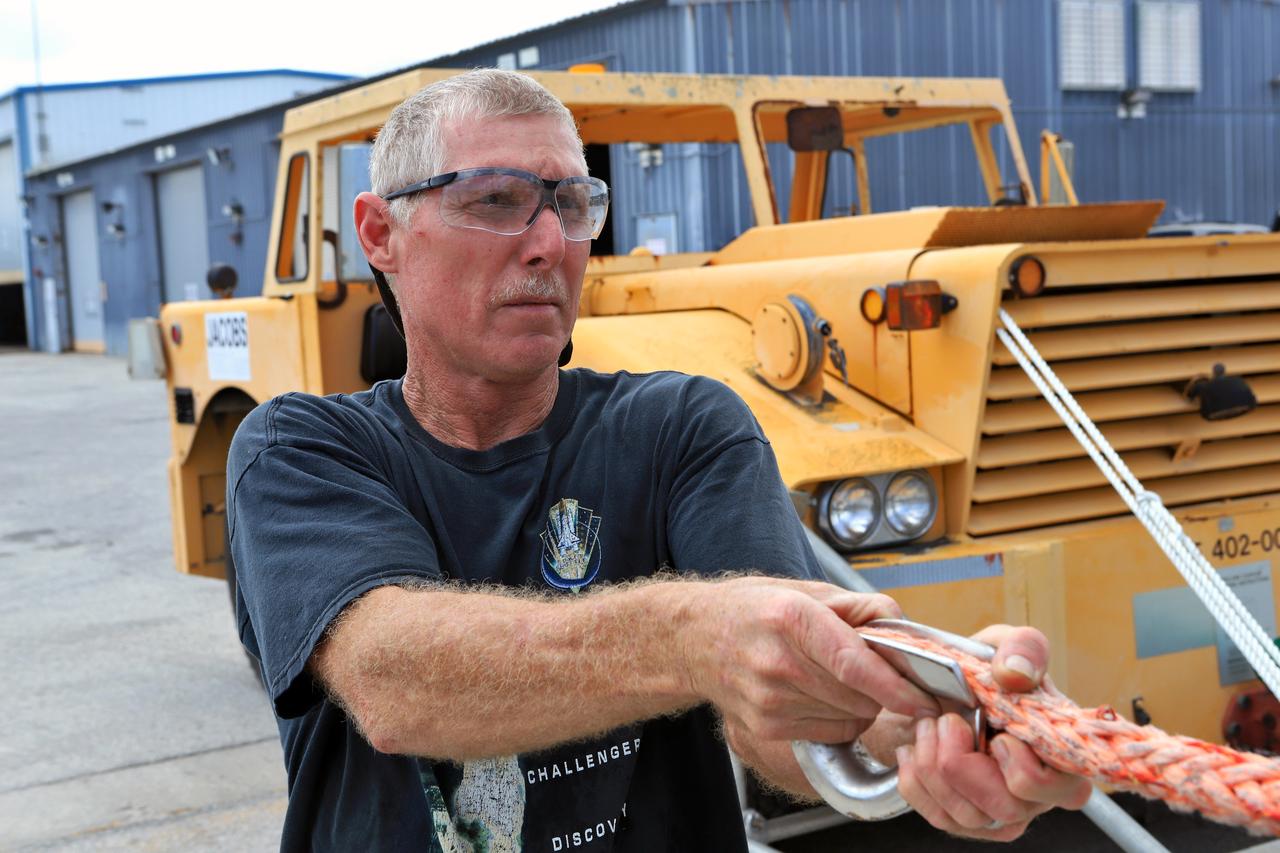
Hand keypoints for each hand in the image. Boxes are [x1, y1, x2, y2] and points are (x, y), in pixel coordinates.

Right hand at [682, 577, 939, 743]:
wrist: (691, 640)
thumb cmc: (750, 610)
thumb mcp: (803, 590)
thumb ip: (857, 606)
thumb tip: (901, 626)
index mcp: (789, 619)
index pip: (853, 664)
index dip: (896, 685)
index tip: (925, 695)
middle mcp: (776, 663)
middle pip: (859, 695)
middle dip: (884, 689)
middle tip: (881, 670)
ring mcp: (769, 701)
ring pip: (850, 718)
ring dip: (863, 704)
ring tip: (840, 678)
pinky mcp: (765, 728)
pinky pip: (830, 732)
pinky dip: (840, 717)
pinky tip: (820, 694)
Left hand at [893, 625, 1091, 839]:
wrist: (938, 691)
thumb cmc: (983, 673)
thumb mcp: (1003, 644)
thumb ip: (1022, 648)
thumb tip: (1016, 674)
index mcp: (1061, 754)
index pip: (1066, 790)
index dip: (1026, 770)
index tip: (997, 736)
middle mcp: (1037, 794)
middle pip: (1006, 808)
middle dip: (960, 762)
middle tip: (946, 721)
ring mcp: (999, 811)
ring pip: (966, 816)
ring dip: (932, 763)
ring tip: (928, 725)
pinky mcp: (964, 819)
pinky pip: (936, 816)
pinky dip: (914, 778)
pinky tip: (916, 746)